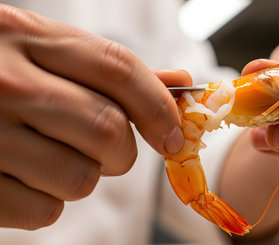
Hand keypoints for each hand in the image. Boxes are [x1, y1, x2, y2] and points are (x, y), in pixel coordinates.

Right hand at [0, 4, 189, 228]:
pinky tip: (26, 177)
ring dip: (83, 176)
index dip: (158, 107)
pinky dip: (47, 201)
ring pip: (81, 177)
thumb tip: (179, 84)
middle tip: (110, 152)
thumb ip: (109, 71)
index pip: (118, 69)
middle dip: (123, 153)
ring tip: (54, 157)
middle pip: (107, 129)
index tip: (172, 135)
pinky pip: (45, 210)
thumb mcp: (43, 52)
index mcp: (26, 36)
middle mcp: (4, 81)